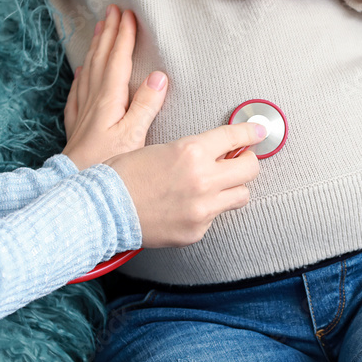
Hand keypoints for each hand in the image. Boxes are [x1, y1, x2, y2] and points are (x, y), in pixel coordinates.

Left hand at [62, 5, 168, 170]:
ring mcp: (83, 112)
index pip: (118, 60)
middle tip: (112, 10)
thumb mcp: (133, 137)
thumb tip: (159, 77)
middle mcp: (94, 101)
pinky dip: (82, 76)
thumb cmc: (106, 165)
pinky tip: (81, 72)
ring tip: (99, 29)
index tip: (129, 14)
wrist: (73, 186)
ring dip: (95, 47)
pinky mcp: (78, 126)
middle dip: (108, 33)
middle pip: (101, 59)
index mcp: (109, 100)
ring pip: (89, 70)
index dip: (124, 36)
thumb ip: (145, 106)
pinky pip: (78, 91)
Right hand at [106, 122, 266, 247]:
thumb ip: (194, 149)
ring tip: (217, 185)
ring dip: (233, 188)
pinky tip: (188, 205)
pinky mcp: (197, 231)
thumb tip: (219, 149)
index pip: (236, 137)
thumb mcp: (161, 148)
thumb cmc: (123, 174)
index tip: (259, 131)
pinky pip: (216, 217)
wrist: (102, 209)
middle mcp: (203, 179)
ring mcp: (202, 209)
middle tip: (239, 160)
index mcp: (191, 151)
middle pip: (250, 169)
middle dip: (247, 162)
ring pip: (241, 196)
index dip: (251, 131)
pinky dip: (208, 210)